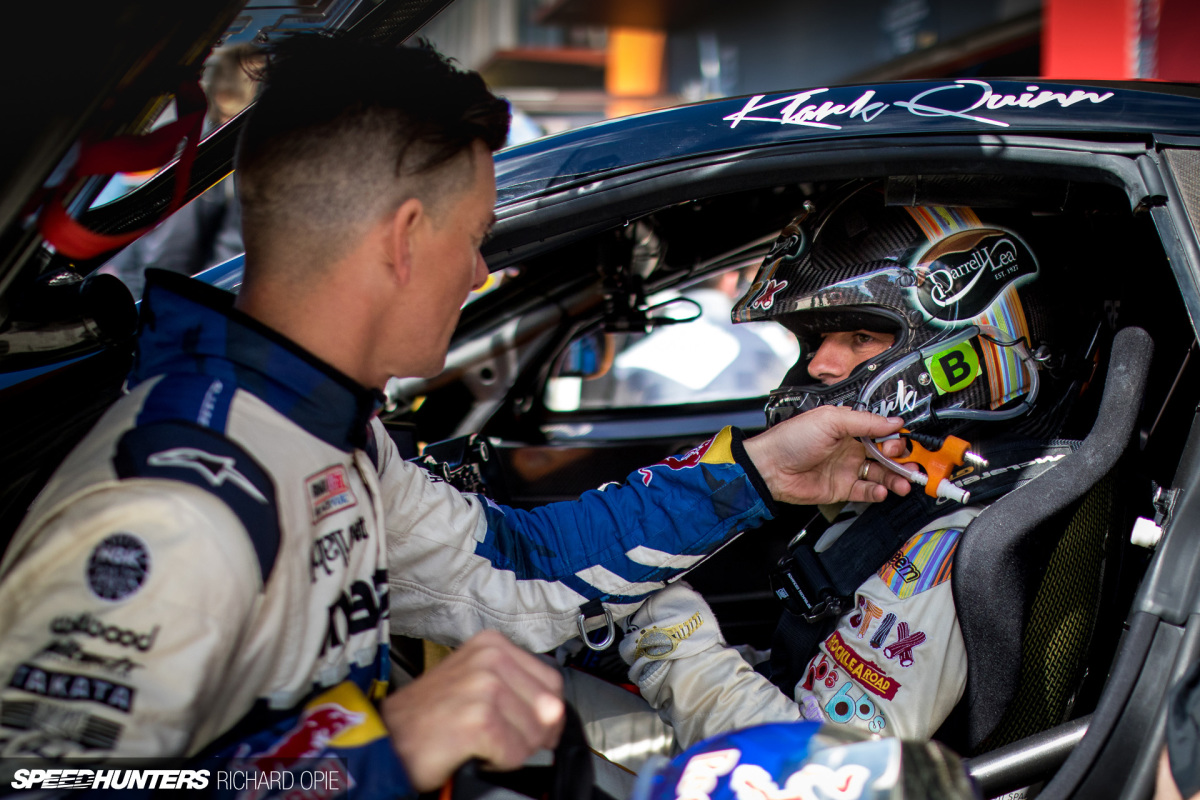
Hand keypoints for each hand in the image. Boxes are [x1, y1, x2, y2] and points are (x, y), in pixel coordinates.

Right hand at [382, 630, 565, 791]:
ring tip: (481, 744)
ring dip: (513, 750)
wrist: (386, 739)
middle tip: (500, 741)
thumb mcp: (475, 684)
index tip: (528, 727)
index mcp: (492, 644)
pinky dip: (499, 763)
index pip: (552, 682)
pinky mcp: (479, 720)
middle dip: (533, 735)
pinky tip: (474, 753)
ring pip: (535, 734)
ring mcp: (485, 687)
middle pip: (549, 709)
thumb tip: (557, 712)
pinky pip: (516, 754)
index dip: (547, 713)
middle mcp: (491, 659)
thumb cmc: (429, 715)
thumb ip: (519, 691)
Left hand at [742, 406, 910, 504]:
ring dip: (895, 478)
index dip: (895, 437)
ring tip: (904, 482)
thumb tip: (894, 422)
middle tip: (908, 463)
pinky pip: (866, 491)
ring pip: (881, 474)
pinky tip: (881, 490)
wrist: (771, 467)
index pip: (882, 431)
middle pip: (886, 454)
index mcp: (849, 427)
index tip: (902, 442)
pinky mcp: (842, 488)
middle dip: (901, 459)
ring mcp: (847, 469)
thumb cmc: (792, 439)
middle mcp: (851, 447)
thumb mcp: (831, 421)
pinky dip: (878, 492)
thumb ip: (865, 422)